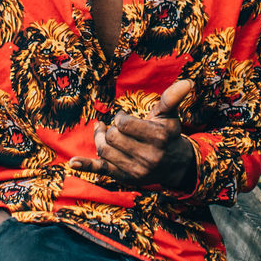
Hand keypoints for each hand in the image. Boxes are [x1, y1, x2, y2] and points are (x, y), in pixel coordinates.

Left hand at [68, 79, 196, 190]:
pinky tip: (72, 162)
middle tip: (117, 127)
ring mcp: (135, 170)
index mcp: (158, 138)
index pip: (124, 124)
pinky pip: (101, 171)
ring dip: (100, 138)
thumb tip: (188, 81)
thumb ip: (173, 97)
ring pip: (104, 150)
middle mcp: (148, 157)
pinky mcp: (124, 178)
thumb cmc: (167, 134)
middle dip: (112, 128)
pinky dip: (86, 165)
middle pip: (113, 137)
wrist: (173, 165)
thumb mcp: (169, 115)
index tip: (125, 118)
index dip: (121, 118)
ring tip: (103, 132)